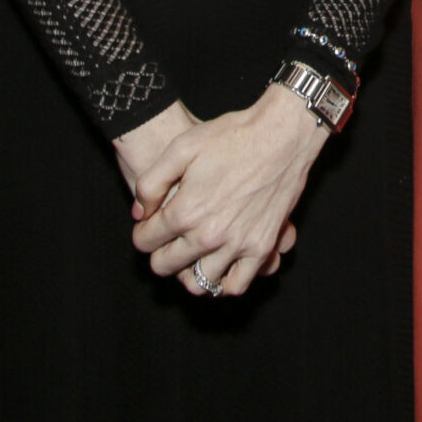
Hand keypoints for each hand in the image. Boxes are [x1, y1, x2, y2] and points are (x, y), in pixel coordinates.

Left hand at [128, 84, 329, 296]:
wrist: (281, 135)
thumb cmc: (231, 137)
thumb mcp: (180, 148)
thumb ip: (150, 183)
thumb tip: (139, 214)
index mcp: (185, 211)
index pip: (145, 241)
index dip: (142, 231)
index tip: (150, 223)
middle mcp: (208, 235)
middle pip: (165, 266)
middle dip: (159, 253)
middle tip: (167, 238)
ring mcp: (237, 245)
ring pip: (198, 283)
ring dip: (188, 270)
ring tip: (191, 253)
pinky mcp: (262, 247)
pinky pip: (236, 285)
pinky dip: (223, 282)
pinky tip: (219, 264)